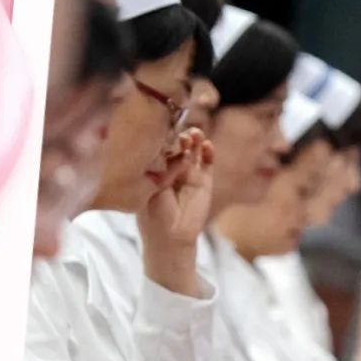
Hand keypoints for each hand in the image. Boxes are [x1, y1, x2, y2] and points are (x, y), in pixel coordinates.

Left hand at [137, 129, 215, 292]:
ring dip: (194, 139)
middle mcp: (172, 168)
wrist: (170, 236)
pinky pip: (207, 162)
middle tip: (179, 132)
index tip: (164, 125)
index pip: (160, 145)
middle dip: (179, 134)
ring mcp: (189, 173)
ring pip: (193, 149)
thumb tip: (166, 140)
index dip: (163, 134)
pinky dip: (208, 152)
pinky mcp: (204, 181)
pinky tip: (207, 145)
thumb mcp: (152, 184)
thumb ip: (161, 163)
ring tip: (194, 134)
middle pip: (177, 143)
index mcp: (155, 168)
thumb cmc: (153, 213)